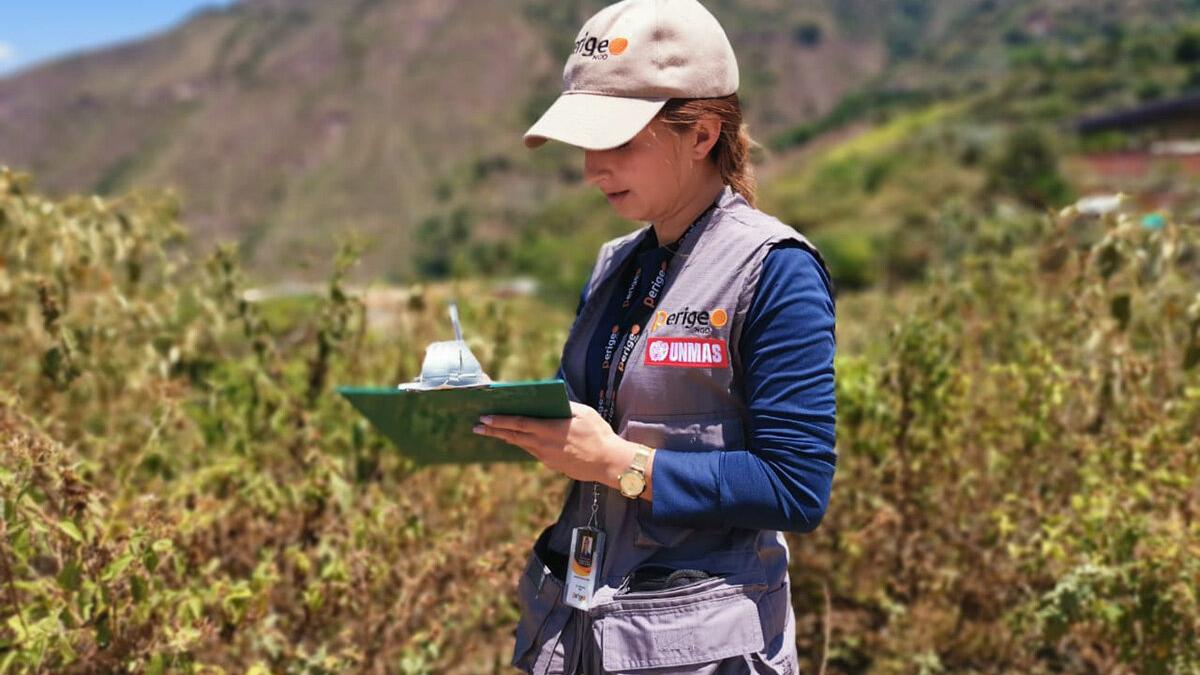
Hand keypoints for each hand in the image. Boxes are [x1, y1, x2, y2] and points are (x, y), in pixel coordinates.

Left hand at [473, 402, 635, 488]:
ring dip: (505, 438)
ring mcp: (546, 457)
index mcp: (550, 428)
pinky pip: (533, 452)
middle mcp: (544, 444)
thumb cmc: (598, 433)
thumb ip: (564, 406)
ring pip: (521, 445)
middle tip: (476, 426)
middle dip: (493, 431)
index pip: (518, 423)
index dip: (499, 421)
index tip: (484, 418)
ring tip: (491, 432)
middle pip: (513, 436)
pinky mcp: (551, 464)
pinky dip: (522, 444)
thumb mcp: (583, 412)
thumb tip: (549, 402)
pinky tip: (518, 440)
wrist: (608, 463)